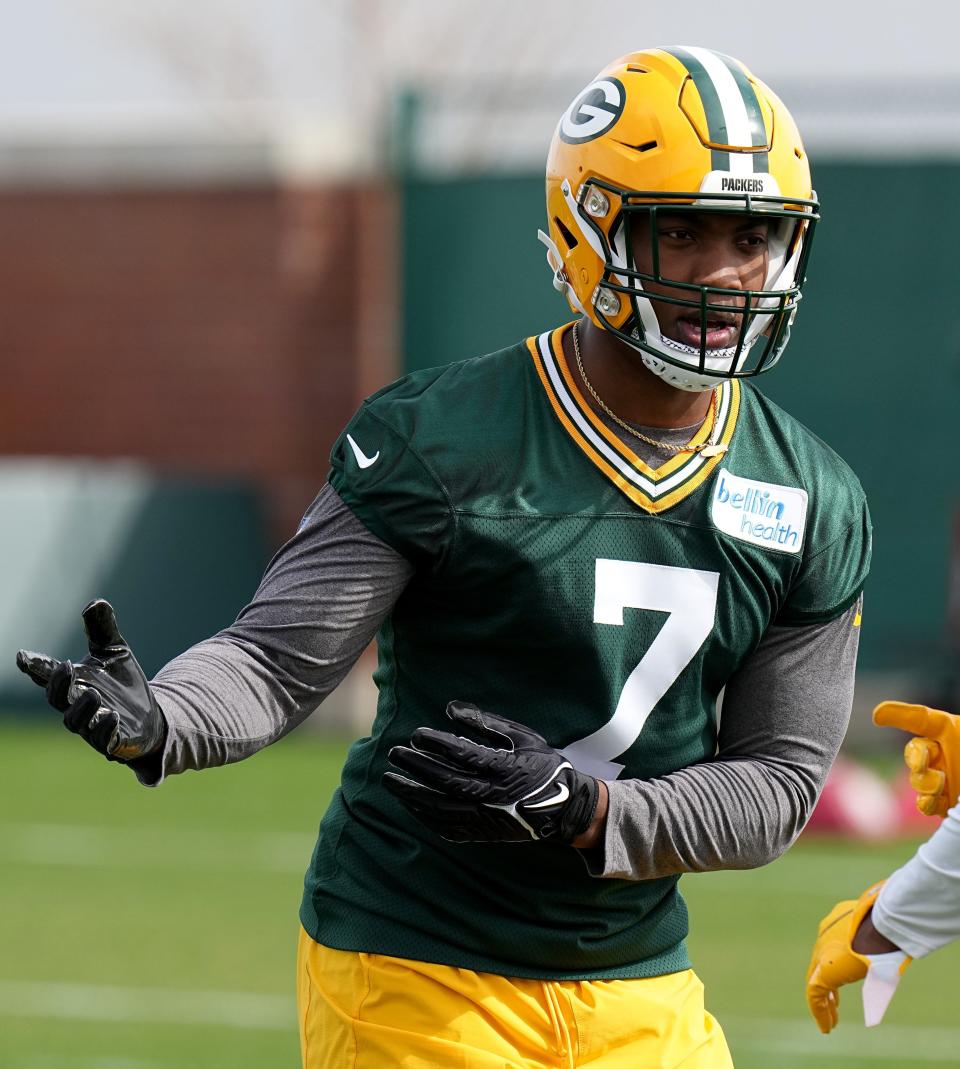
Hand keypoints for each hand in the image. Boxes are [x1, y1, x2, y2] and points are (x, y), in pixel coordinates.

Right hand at [16, 599, 165, 762]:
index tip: (23, 656)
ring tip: (92, 692)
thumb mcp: (115, 652)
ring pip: (75, 722)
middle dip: (58, 684)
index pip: (48, 675)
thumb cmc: (123, 683)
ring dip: (82, 707)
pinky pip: (103, 740)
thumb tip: (95, 602)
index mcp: (73, 682)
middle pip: (57, 699)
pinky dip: (104, 729)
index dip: (35, 666)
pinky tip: (112, 716)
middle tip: (64, 666)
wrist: (149, 715)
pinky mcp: (112, 740)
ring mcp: (92, 724)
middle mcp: (77, 705)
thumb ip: (102, 630)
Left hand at [382, 701, 599, 843]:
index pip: (464, 755)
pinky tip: (409, 804)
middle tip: (394, 753)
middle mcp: (494, 795)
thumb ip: (487, 723)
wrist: (564, 809)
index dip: (437, 744)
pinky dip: (425, 817)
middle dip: (417, 767)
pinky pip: (447, 827)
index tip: (416, 734)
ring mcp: (487, 817)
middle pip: (446, 781)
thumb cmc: (542, 765)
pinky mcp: (483, 833)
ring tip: (390, 780)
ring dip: (412, 794)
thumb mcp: (522, 737)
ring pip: (441, 808)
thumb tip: (451, 708)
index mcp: (505, 768)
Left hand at [805, 881, 909, 1032]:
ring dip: (824, 1004)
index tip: (845, 979)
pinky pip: (815, 995)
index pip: (832, 948)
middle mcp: (826, 936)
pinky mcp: (825, 970)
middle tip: (834, 1003)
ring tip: (830, 1023)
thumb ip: (880, 948)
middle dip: (829, 987)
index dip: (837, 967)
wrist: (884, 924)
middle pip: (820, 965)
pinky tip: (827, 1027)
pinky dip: (820, 1012)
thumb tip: (891, 962)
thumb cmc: (891, 927)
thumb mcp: (885, 936)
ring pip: (816, 982)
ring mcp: (823, 952)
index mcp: (838, 925)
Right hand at [873, 701, 959, 816]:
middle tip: (926, 762)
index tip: (878, 717)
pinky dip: (926, 802)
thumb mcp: (948, 730)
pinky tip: (934, 801)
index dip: (899, 716)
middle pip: (915, 754)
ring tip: (941, 784)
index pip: (921, 722)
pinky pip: (926, 804)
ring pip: (918, 781)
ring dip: (924, 782)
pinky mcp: (948, 807)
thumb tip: (878, 713)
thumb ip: (918, 718)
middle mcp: (945, 757)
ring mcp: (947, 782)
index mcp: (950, 734)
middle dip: (916, 758)